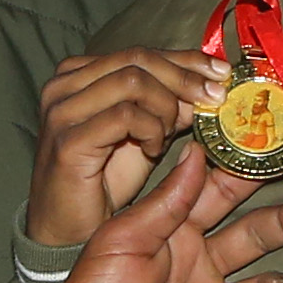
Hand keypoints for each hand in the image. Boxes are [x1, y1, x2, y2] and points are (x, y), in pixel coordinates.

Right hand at [28, 43, 228, 245]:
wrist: (68, 229)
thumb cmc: (103, 180)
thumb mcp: (144, 133)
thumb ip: (168, 106)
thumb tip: (208, 86)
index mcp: (78, 75)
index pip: (140, 53)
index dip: (185, 59)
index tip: (221, 72)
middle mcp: (63, 85)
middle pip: (137, 59)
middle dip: (184, 78)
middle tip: (213, 98)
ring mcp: (62, 111)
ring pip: (133, 81)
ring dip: (165, 107)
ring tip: (167, 134)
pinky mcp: (68, 140)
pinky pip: (125, 116)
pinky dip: (150, 129)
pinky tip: (153, 149)